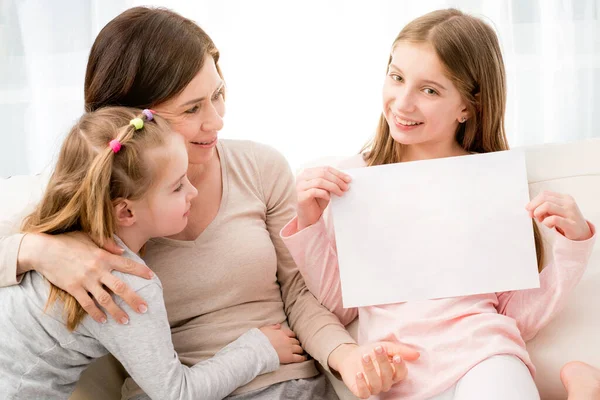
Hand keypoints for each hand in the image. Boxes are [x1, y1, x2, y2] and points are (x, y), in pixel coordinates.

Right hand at [18, 232, 152, 323]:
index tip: (152, 277)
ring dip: (117, 312)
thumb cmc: (68, 241)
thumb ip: (107, 243)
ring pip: (105, 300)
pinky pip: (87, 304)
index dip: (141, 271)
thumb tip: (123, 251)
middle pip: (120, 287)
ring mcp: (85, 281)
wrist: (43, 250)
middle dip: (134, 299)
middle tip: (145, 309)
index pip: (127, 264)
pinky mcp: (73, 289)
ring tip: (126, 321)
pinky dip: (95, 313)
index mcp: (103, 256)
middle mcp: (97, 270)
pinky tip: (103, 321)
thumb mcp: (89, 237)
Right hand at [259, 324, 306, 363]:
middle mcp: (288, 340)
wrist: (259, 349)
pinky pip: (299, 358)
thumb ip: (273, 327)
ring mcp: (289, 349)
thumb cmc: (260, 339)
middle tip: (297, 345)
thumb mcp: (265, 329)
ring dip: (300, 349)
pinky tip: (304, 358)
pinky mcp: (289, 357)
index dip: (293, 336)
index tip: (293, 338)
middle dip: (297, 343)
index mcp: (282, 333)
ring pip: (299, 348)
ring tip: (302, 351)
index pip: (291, 334)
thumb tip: (279, 325)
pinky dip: (302, 358)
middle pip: (296, 341)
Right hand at [296, 166, 351, 229]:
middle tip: (346, 187)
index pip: (325, 168)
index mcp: (308, 172)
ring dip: (333, 187)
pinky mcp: (300, 196)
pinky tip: (329, 198)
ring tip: (340, 193)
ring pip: (319, 181)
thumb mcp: (325, 188)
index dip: (338, 173)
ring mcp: (300, 186)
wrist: (309, 216)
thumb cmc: (317, 201)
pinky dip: (324, 194)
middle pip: (323, 173)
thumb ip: (331, 181)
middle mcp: (301, 177)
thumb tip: (346, 178)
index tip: (348, 179)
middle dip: (337, 180)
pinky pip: (314, 191)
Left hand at [328, 342, 419, 398]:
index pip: (401, 373)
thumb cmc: (371, 352)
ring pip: (376, 384)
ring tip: (365, 357)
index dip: (400, 366)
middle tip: (377, 349)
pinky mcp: (362, 392)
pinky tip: (359, 374)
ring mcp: (374, 388)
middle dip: (383, 362)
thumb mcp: (386, 347)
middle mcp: (385, 382)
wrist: (351, 356)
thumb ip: (400, 350)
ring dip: (371, 369)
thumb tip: (417, 354)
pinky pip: (364, 393)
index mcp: (393, 373)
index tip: (396, 356)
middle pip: (388, 377)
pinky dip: (362, 384)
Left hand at [526, 191, 591, 240]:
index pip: (544, 194)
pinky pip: (553, 219)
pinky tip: (549, 225)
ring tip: (542, 220)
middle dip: (534, 207)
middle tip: (532, 215)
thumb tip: (529, 208)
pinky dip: (546, 222)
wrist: (582, 233)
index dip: (533, 201)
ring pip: (547, 206)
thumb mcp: (556, 210)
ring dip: (539, 214)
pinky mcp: (570, 224)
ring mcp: (570, 212)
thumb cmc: (566, 221)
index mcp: (564, 198)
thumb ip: (544, 207)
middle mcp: (568, 203)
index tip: (529, 209)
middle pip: (544, 198)